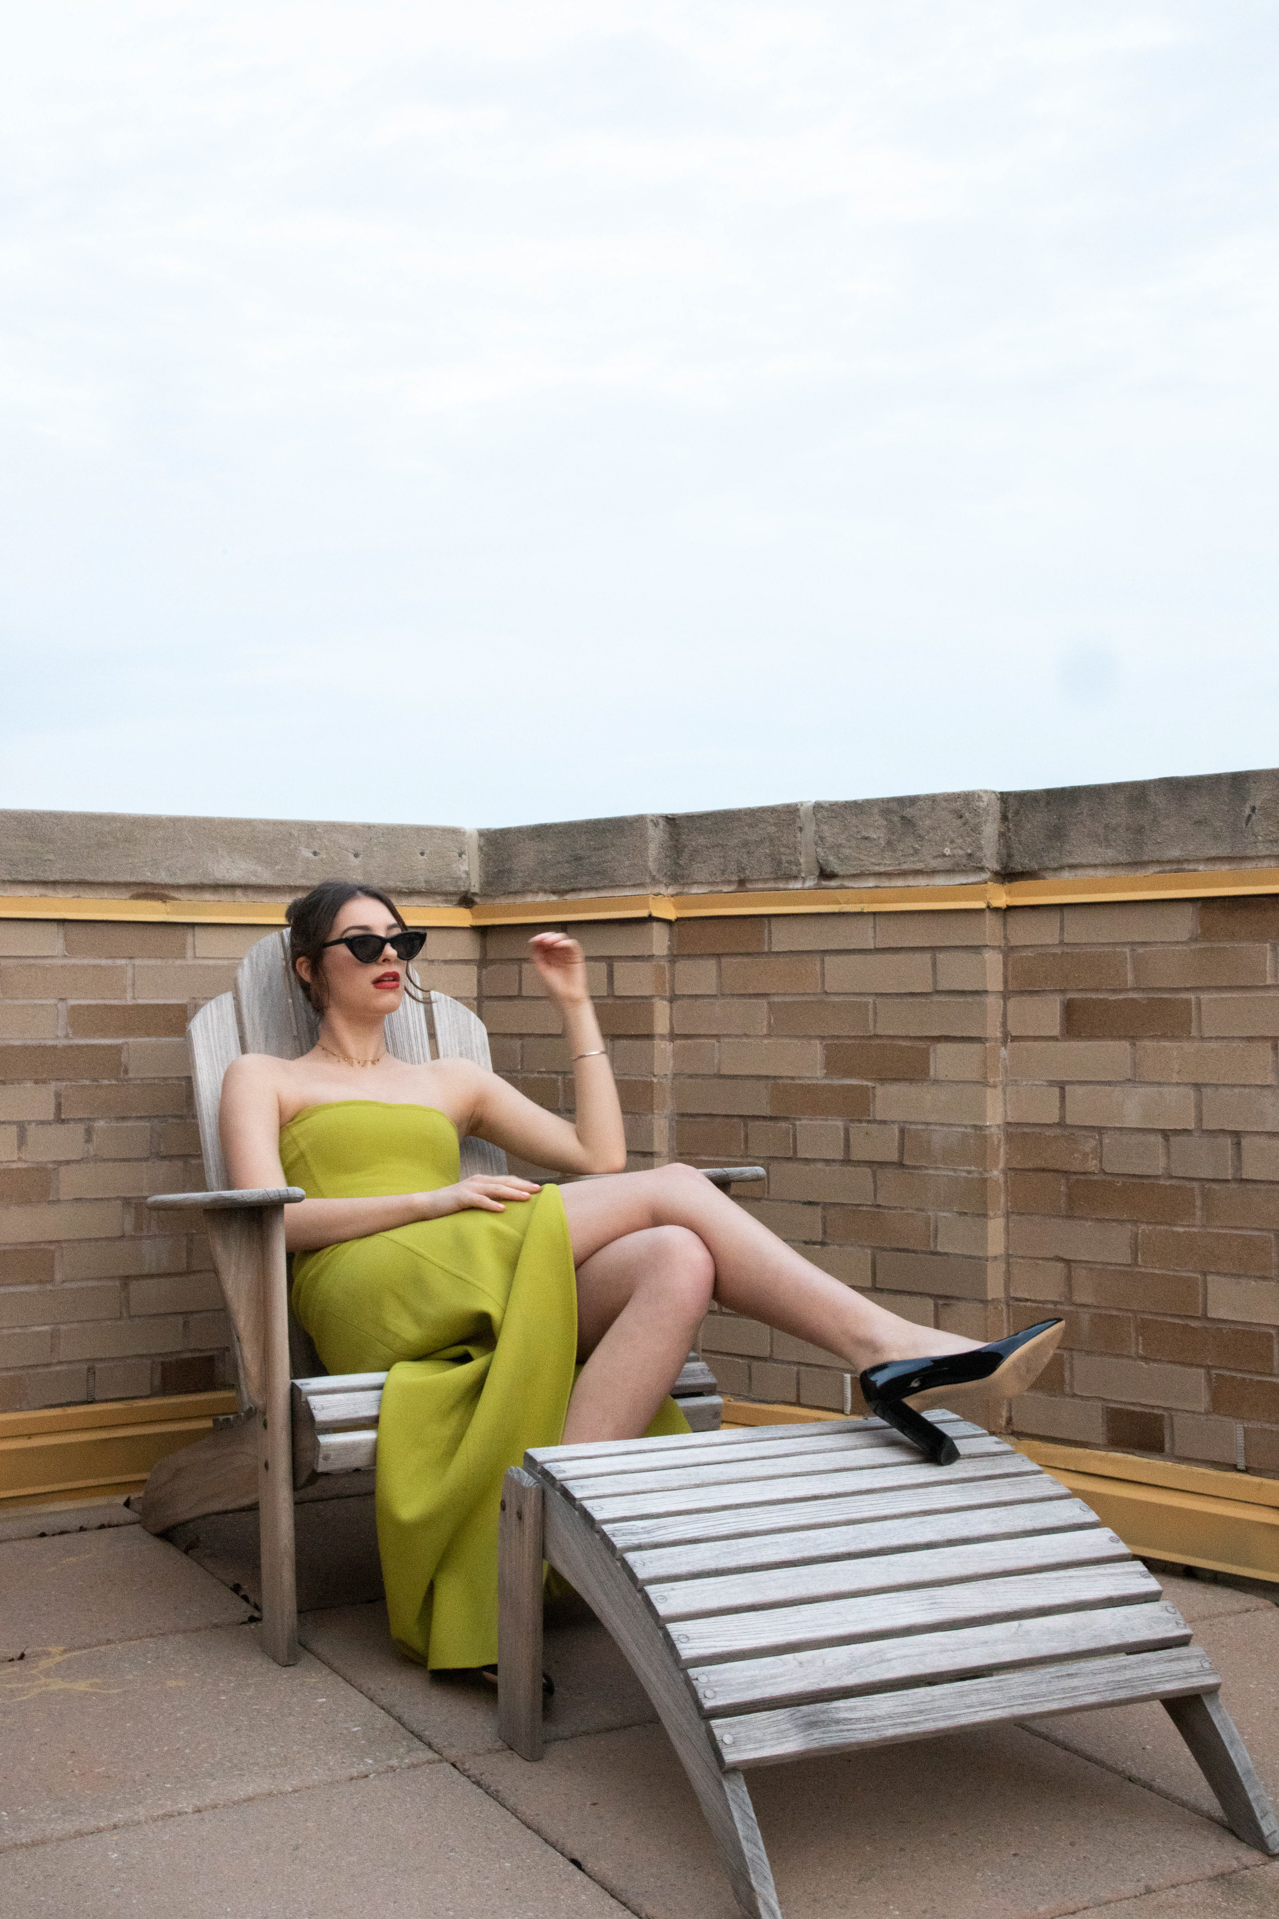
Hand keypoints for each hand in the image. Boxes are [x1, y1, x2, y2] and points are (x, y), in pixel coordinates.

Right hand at [420, 1175, 540, 1217]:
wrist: (427, 1204)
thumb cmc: (451, 1204)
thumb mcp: (472, 1199)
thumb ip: (486, 1198)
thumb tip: (504, 1206)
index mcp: (482, 1180)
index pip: (507, 1180)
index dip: (522, 1183)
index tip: (539, 1188)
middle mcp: (478, 1181)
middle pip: (505, 1182)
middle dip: (523, 1185)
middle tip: (540, 1190)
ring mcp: (470, 1188)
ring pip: (496, 1189)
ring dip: (512, 1193)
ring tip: (527, 1198)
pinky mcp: (461, 1198)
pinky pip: (479, 1201)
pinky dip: (491, 1204)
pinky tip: (502, 1210)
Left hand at [527, 932, 588, 1005]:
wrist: (567, 997)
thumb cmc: (555, 987)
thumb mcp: (542, 969)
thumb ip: (537, 956)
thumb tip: (533, 942)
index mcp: (548, 957)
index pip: (543, 943)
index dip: (539, 939)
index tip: (534, 940)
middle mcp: (558, 954)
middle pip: (552, 938)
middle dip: (546, 936)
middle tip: (542, 940)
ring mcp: (567, 954)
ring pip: (562, 938)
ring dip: (555, 937)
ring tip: (549, 942)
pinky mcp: (577, 956)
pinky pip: (573, 945)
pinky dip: (565, 942)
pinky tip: (558, 945)